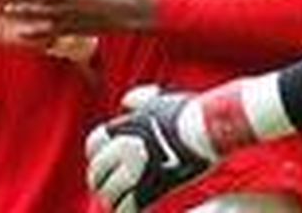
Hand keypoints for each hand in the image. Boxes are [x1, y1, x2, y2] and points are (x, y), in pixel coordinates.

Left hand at [87, 86, 211, 211]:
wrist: (207, 129)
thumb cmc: (190, 113)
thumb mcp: (160, 101)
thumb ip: (139, 99)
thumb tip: (125, 102)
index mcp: (122, 126)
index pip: (93, 144)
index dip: (99, 156)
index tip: (108, 163)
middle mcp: (122, 148)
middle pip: (96, 174)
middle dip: (101, 183)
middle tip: (112, 189)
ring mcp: (133, 170)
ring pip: (108, 195)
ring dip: (114, 200)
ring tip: (124, 202)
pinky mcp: (147, 190)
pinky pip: (126, 208)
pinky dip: (127, 211)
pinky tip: (136, 209)